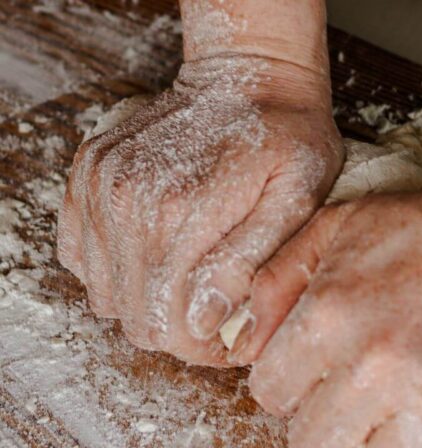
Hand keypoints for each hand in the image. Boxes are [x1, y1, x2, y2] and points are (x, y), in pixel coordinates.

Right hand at [57, 54, 343, 364]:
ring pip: (106, 295)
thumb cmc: (286, 141)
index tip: (229, 338)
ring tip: (190, 284)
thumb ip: (247, 262)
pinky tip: (157, 255)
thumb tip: (205, 320)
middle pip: (135, 317)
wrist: (250, 80)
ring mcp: (100, 186)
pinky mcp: (88, 177)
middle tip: (215, 316)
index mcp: (179, 214)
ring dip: (147, 301)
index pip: (169, 325)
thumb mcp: (294, 200)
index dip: (201, 348)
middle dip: (177, 331)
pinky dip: (117, 270)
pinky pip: (81, 256)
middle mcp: (126, 202)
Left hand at [235, 173, 421, 447]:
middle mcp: (377, 366)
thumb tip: (244, 344)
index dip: (287, 388)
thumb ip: (277, 279)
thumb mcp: (338, 225)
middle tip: (356, 404)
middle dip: (326, 428)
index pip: (270, 395)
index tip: (314, 378)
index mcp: (331, 316)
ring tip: (397, 427)